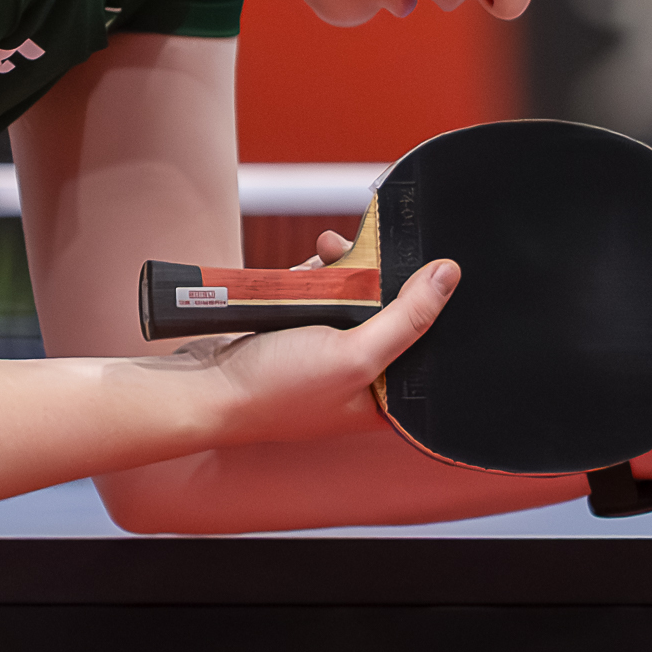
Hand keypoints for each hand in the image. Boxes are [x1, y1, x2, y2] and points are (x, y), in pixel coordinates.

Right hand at [168, 257, 461, 449]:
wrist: (201, 388)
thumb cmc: (276, 390)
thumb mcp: (354, 355)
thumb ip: (407, 319)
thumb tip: (450, 277)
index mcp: (385, 402)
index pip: (428, 348)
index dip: (432, 308)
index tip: (431, 270)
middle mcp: (360, 380)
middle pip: (392, 316)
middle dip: (381, 278)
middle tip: (368, 252)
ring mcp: (327, 356)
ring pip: (355, 298)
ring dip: (346, 269)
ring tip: (330, 249)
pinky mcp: (299, 334)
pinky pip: (321, 295)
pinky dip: (317, 274)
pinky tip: (310, 263)